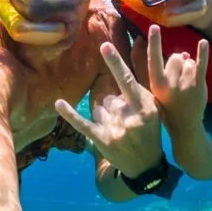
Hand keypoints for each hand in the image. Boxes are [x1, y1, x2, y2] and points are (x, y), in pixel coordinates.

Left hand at [54, 43, 162, 178]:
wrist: (146, 165)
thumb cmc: (150, 131)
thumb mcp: (152, 109)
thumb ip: (138, 89)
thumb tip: (120, 69)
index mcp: (143, 106)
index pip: (127, 79)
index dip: (115, 63)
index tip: (104, 46)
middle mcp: (129, 117)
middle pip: (109, 97)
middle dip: (115, 106)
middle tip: (127, 121)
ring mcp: (115, 130)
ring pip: (98, 109)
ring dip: (105, 117)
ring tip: (119, 131)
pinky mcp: (102, 140)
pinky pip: (82, 123)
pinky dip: (70, 114)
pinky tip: (59, 103)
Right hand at [146, 25, 208, 135]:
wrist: (184, 126)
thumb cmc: (168, 105)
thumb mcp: (158, 90)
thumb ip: (166, 70)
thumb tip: (182, 54)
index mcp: (156, 84)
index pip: (153, 59)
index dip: (154, 43)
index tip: (154, 27)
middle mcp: (170, 83)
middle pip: (175, 57)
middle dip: (178, 62)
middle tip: (178, 78)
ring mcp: (186, 84)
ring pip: (188, 61)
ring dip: (189, 67)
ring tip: (187, 83)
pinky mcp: (199, 85)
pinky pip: (201, 64)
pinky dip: (203, 52)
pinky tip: (203, 42)